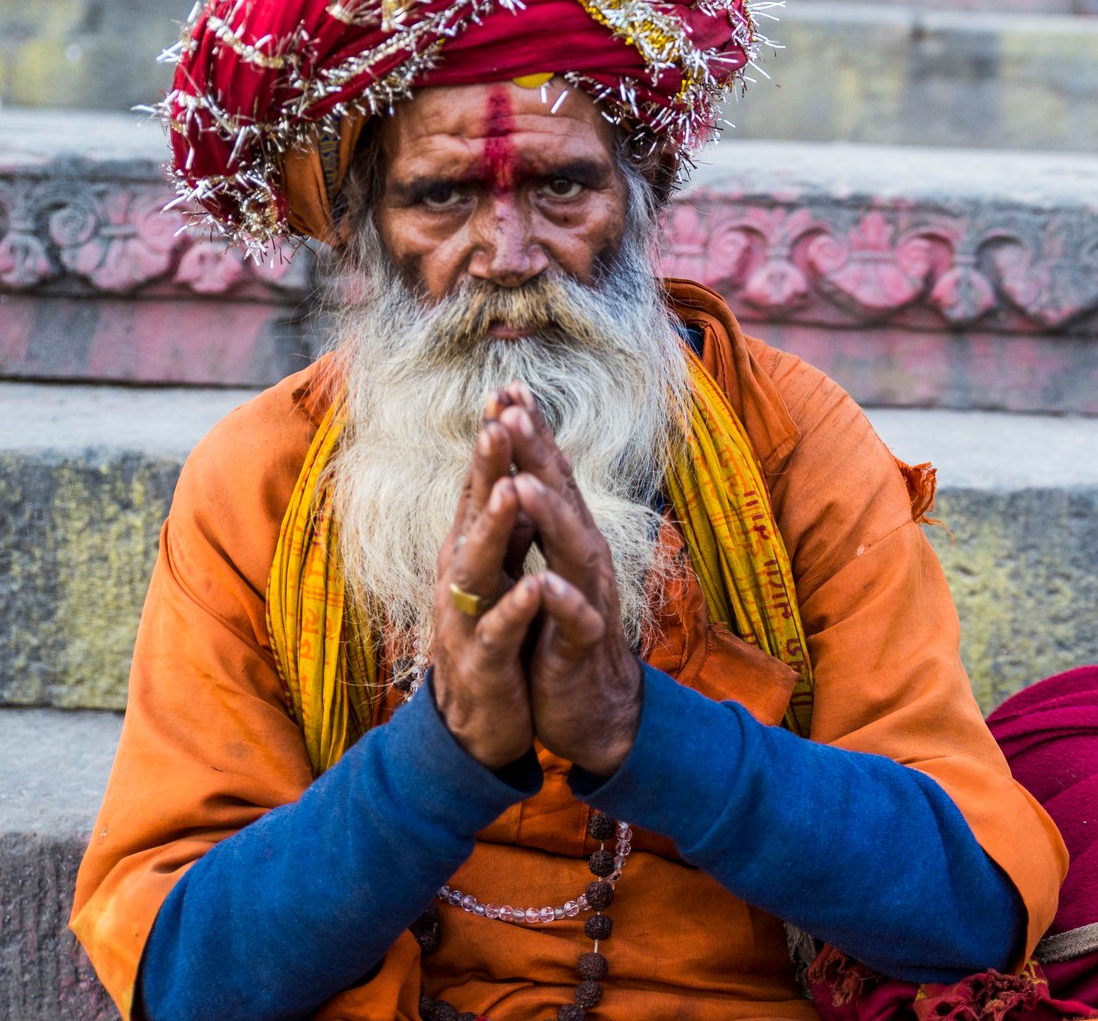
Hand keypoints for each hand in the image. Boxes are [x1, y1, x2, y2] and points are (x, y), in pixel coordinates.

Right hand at [429, 407, 546, 768]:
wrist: (477, 724)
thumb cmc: (493, 642)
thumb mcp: (498, 578)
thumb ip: (503, 532)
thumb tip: (513, 477)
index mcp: (472, 554)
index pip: (483, 488)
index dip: (494, 443)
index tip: (507, 391)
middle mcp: (460, 578)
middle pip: (473, 513)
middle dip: (487, 467)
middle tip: (499, 419)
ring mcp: (466, 618)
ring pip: (477, 567)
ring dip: (494, 527)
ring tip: (512, 489)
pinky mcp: (481, 662)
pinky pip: (498, 631)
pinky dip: (516, 607)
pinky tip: (534, 586)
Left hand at [493, 382, 645, 775]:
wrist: (592, 709)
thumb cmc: (560, 637)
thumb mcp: (548, 571)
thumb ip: (542, 525)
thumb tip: (528, 470)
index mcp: (567, 542)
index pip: (548, 478)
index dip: (530, 435)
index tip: (506, 388)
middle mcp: (583, 561)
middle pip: (564, 498)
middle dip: (538, 455)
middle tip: (512, 412)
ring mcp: (587, 600)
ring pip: (574, 551)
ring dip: (550, 517)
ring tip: (523, 485)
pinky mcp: (582, 645)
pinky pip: (575, 619)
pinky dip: (561, 600)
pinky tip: (545, 582)